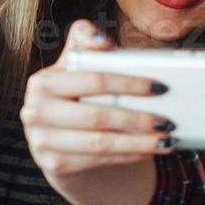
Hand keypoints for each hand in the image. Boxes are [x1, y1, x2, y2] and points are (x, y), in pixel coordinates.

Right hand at [21, 20, 175, 176]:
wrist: (54, 137)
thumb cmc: (72, 94)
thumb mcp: (73, 65)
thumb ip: (83, 41)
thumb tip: (101, 40)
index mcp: (43, 82)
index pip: (94, 80)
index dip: (129, 84)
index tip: (160, 87)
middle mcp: (36, 112)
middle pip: (98, 116)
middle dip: (138, 119)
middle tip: (168, 121)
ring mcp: (43, 141)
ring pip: (101, 143)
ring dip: (139, 143)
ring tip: (166, 139)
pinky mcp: (55, 164)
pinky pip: (100, 161)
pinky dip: (129, 156)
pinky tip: (148, 150)